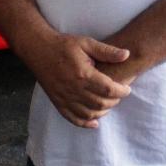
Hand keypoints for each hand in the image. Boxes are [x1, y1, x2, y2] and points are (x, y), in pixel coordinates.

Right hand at [15, 28, 131, 127]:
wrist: (38, 50)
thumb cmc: (64, 45)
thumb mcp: (86, 43)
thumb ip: (107, 51)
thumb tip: (127, 54)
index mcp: (83, 74)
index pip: (109, 89)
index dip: (122, 91)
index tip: (127, 88)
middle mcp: (74, 89)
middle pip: (101, 103)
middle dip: (114, 101)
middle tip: (119, 94)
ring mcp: (64, 98)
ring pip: (89, 113)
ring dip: (102, 112)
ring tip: (108, 103)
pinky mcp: (57, 102)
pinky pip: (72, 118)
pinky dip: (85, 123)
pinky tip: (94, 122)